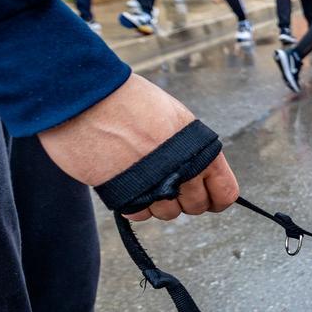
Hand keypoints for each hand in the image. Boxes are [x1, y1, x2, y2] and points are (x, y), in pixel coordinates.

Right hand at [38, 74, 239, 220]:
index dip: (216, 197)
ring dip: (158, 201)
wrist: (86, 98)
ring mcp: (155, 188)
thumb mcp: (175, 117)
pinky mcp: (125, 197)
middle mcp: (183, 173)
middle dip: (185, 198)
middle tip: (168, 180)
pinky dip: (135, 203)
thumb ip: (191, 149)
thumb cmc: (129, 100)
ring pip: (167, 213)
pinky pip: (139, 213)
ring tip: (143, 174)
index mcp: (201, 151)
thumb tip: (200, 170)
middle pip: (196, 206)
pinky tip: (127, 180)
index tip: (208, 196)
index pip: (225, 193)